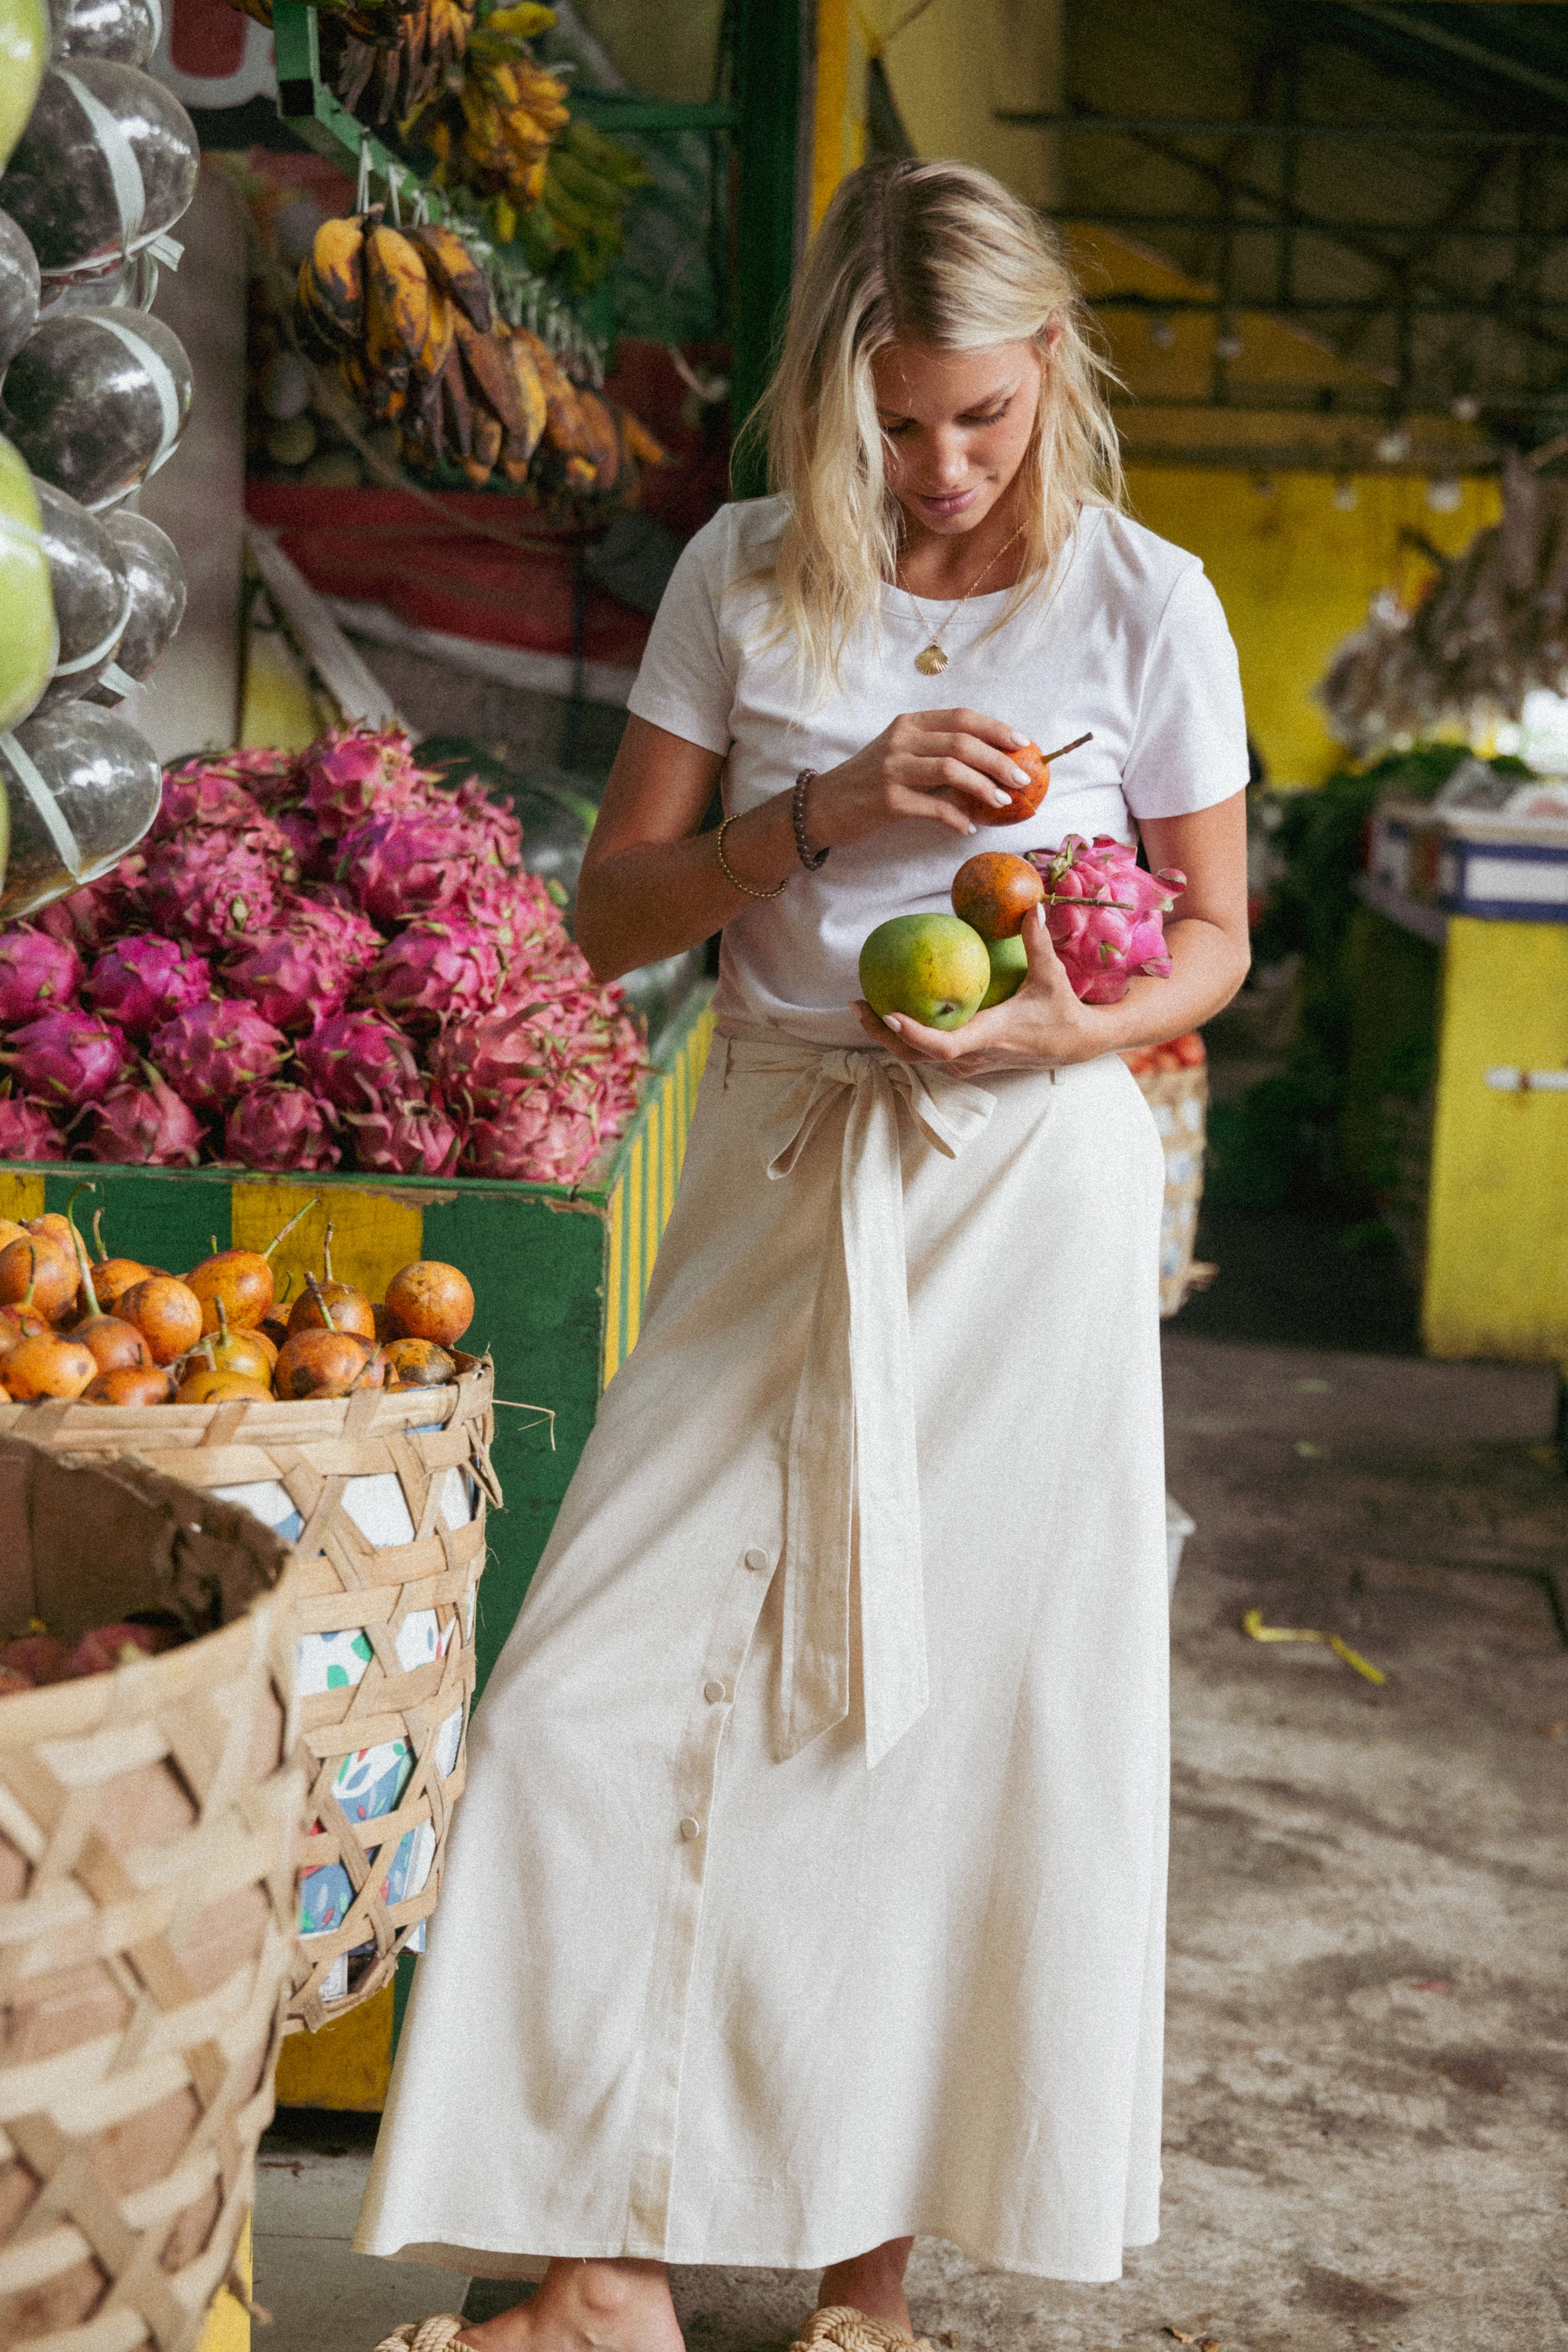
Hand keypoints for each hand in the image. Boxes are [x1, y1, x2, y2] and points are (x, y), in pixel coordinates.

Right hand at [807, 708, 1035, 845]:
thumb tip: (987, 763)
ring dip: (984, 787)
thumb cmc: (868, 782)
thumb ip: (936, 751)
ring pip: (952, 770)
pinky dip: (957, 818)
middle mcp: (901, 740)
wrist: (822, 806)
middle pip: (962, 742)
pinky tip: (967, 828)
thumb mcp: (900, 754)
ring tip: (1003, 802)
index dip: (996, 728)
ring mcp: (893, 769)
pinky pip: (934, 807)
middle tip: (1022, 779)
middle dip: (998, 760)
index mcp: (909, 723)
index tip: (1023, 743)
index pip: (961, 717)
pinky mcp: (888, 800)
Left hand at [855, 903, 1111, 1072]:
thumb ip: (1037, 941)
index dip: (913, 1033)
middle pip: (916, 1054)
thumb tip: (1030, 905)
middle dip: (882, 1033)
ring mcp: (970, 1064)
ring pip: (918, 1058)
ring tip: (864, 1008)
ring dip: (889, 1037)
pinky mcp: (969, 1064)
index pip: (944, 1044)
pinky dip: (907, 1038)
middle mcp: (975, 1055)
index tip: (887, 1014)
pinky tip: (892, 1013)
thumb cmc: (1061, 1010)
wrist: (1076, 1044)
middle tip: (857, 1005)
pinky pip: (929, 1055)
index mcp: (991, 1034)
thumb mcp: (1051, 975)